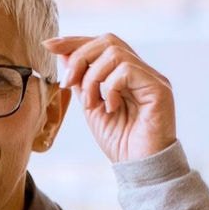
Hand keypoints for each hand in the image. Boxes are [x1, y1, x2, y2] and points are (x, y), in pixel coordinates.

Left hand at [44, 33, 176, 163]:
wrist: (140, 169)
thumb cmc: (120, 142)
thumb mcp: (91, 107)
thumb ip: (81, 81)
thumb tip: (63, 54)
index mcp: (126, 74)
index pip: (101, 44)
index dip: (75, 42)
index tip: (49, 46)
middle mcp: (141, 71)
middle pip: (108, 41)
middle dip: (80, 57)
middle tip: (67, 83)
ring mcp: (152, 78)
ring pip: (114, 53)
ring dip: (93, 78)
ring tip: (91, 104)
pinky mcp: (159, 88)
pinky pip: (126, 70)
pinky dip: (110, 87)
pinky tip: (110, 108)